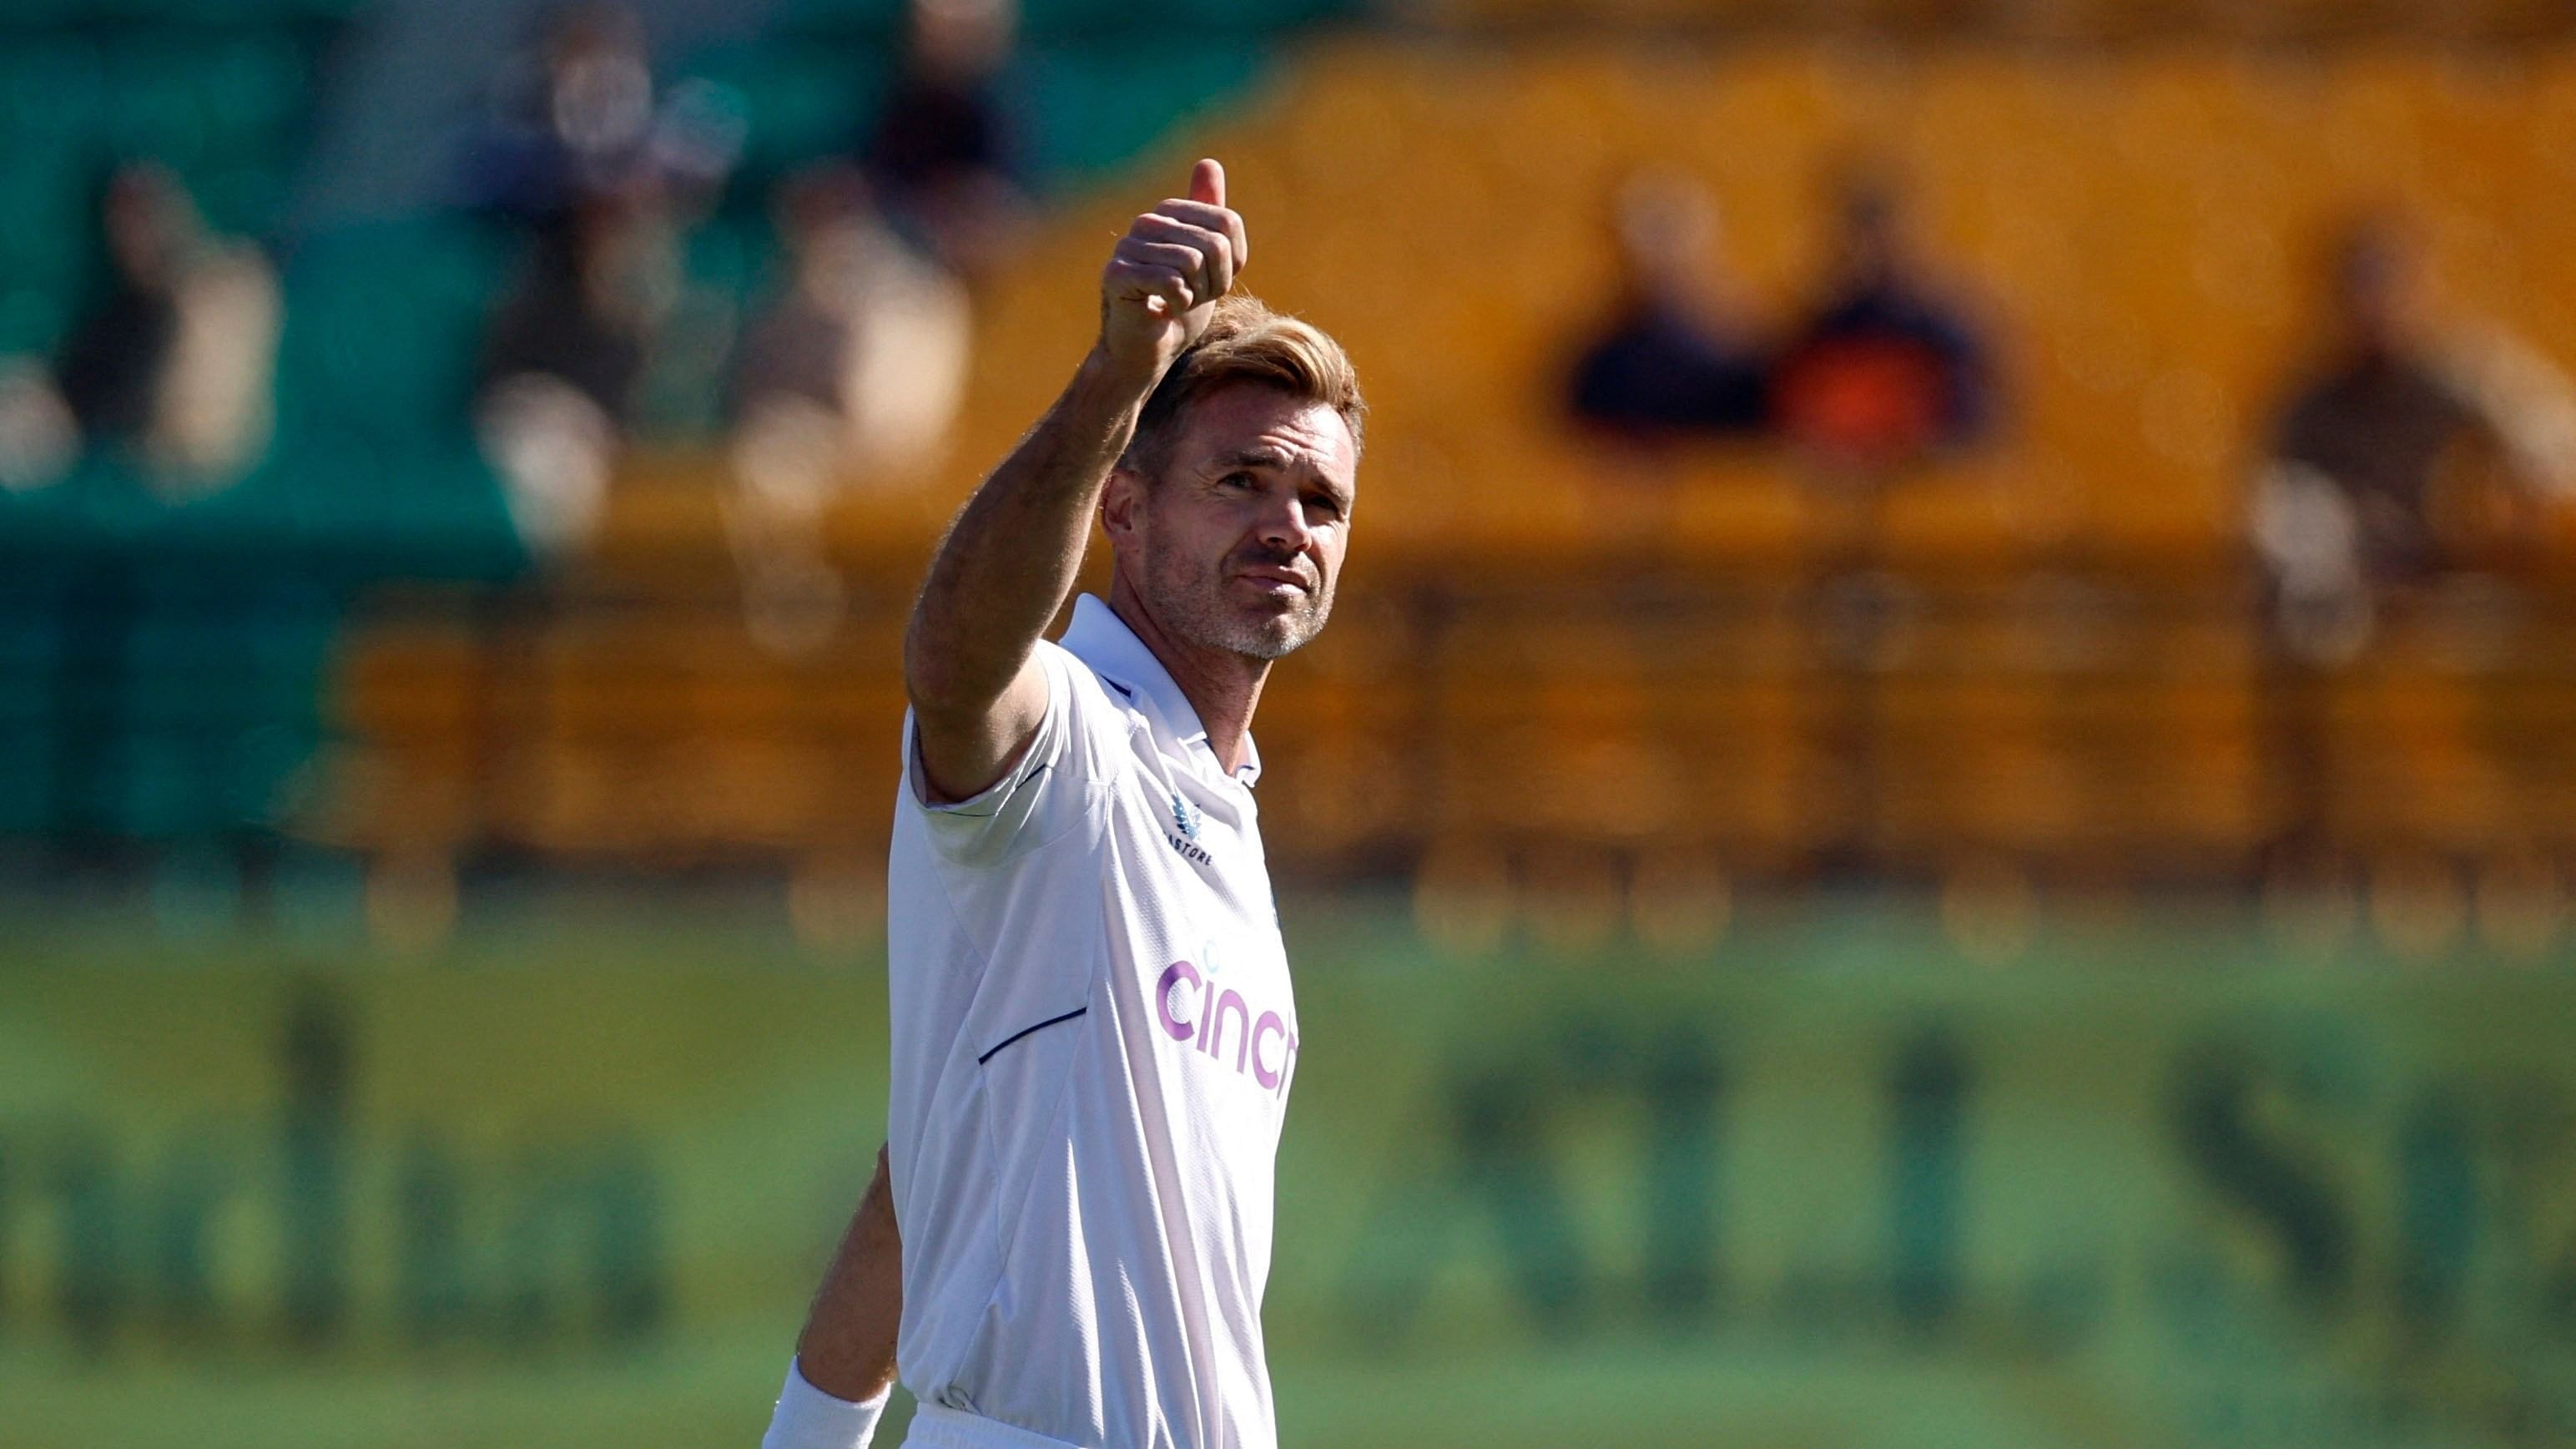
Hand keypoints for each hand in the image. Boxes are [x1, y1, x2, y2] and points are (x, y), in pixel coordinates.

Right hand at [1098, 158, 1249, 380]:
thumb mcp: (1209, 261)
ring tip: (1175, 303)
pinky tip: (1162, 310)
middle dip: (1213, 283)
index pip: (1228, 224)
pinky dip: (1177, 304)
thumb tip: (1208, 162)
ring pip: (1192, 263)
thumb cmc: (1178, 308)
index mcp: (1169, 212)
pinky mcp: (1116, 274)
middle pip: (1213, 245)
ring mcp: (1128, 247)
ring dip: (1194, 296)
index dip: (1230, 264)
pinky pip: (1170, 281)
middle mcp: (1146, 223)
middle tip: (1191, 298)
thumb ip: (1212, 217)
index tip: (1209, 282)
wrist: (1147, 351)